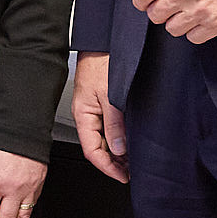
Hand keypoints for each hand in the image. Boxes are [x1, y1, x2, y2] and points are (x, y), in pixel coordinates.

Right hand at [70, 53, 127, 181]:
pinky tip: (129, 141)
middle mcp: (87, 114)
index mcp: (83, 114)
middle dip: (114, 162)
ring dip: (117, 152)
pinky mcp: (103, 102)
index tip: (122, 176)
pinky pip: (108, 127)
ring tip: (133, 160)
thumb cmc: (101, 61)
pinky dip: (119, 137)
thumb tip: (118, 148)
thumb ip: (114, 123)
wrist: (102, 41)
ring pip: (104, 138)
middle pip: (98, 147)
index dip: (107, 167)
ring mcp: (94, 109)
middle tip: (132, 172)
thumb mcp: (110, 95)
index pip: (92, 151)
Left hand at [131, 0, 216, 44]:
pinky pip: (193, 37)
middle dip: (160, 11)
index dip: (142, 0)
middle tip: (170, 7)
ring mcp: (199, 10)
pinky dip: (195, 30)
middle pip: (155, 14)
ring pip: (172, 29)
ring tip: (189, 12)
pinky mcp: (215, 24)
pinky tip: (202, 19)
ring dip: (178, 22)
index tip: (146, 2)